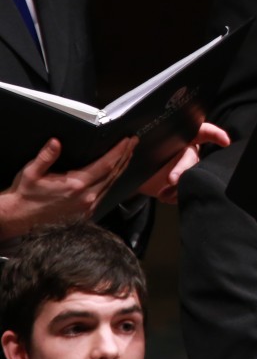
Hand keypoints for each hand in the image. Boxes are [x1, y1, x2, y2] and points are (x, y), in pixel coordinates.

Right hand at [0, 137, 136, 239]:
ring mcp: (89, 205)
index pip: (106, 164)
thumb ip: (45, 156)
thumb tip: (55, 142)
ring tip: (128, 154)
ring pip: (112, 183)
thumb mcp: (31, 173)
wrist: (20, 218)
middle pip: (114, 173)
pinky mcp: (87, 211)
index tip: (128, 140)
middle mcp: (87, 196)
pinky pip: (105, 193)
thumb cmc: (25, 196)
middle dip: (125, 156)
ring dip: (121, 167)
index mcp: (76, 185)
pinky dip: (112, 180)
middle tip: (133, 142)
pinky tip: (114, 173)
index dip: (119, 151)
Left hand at [138, 122, 229, 203]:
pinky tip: (165, 196)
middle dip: (183, 169)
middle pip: (192, 158)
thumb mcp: (142, 143)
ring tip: (163, 193)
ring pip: (191, 177)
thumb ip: (146, 138)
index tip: (225, 141)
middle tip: (171, 179)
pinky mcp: (181, 186)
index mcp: (180, 137)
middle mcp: (186, 152)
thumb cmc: (138, 154)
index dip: (215, 135)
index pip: (202, 131)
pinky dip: (175, 196)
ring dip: (178, 187)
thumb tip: (147, 130)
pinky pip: (185, 191)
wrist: (131, 177)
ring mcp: (185, 170)